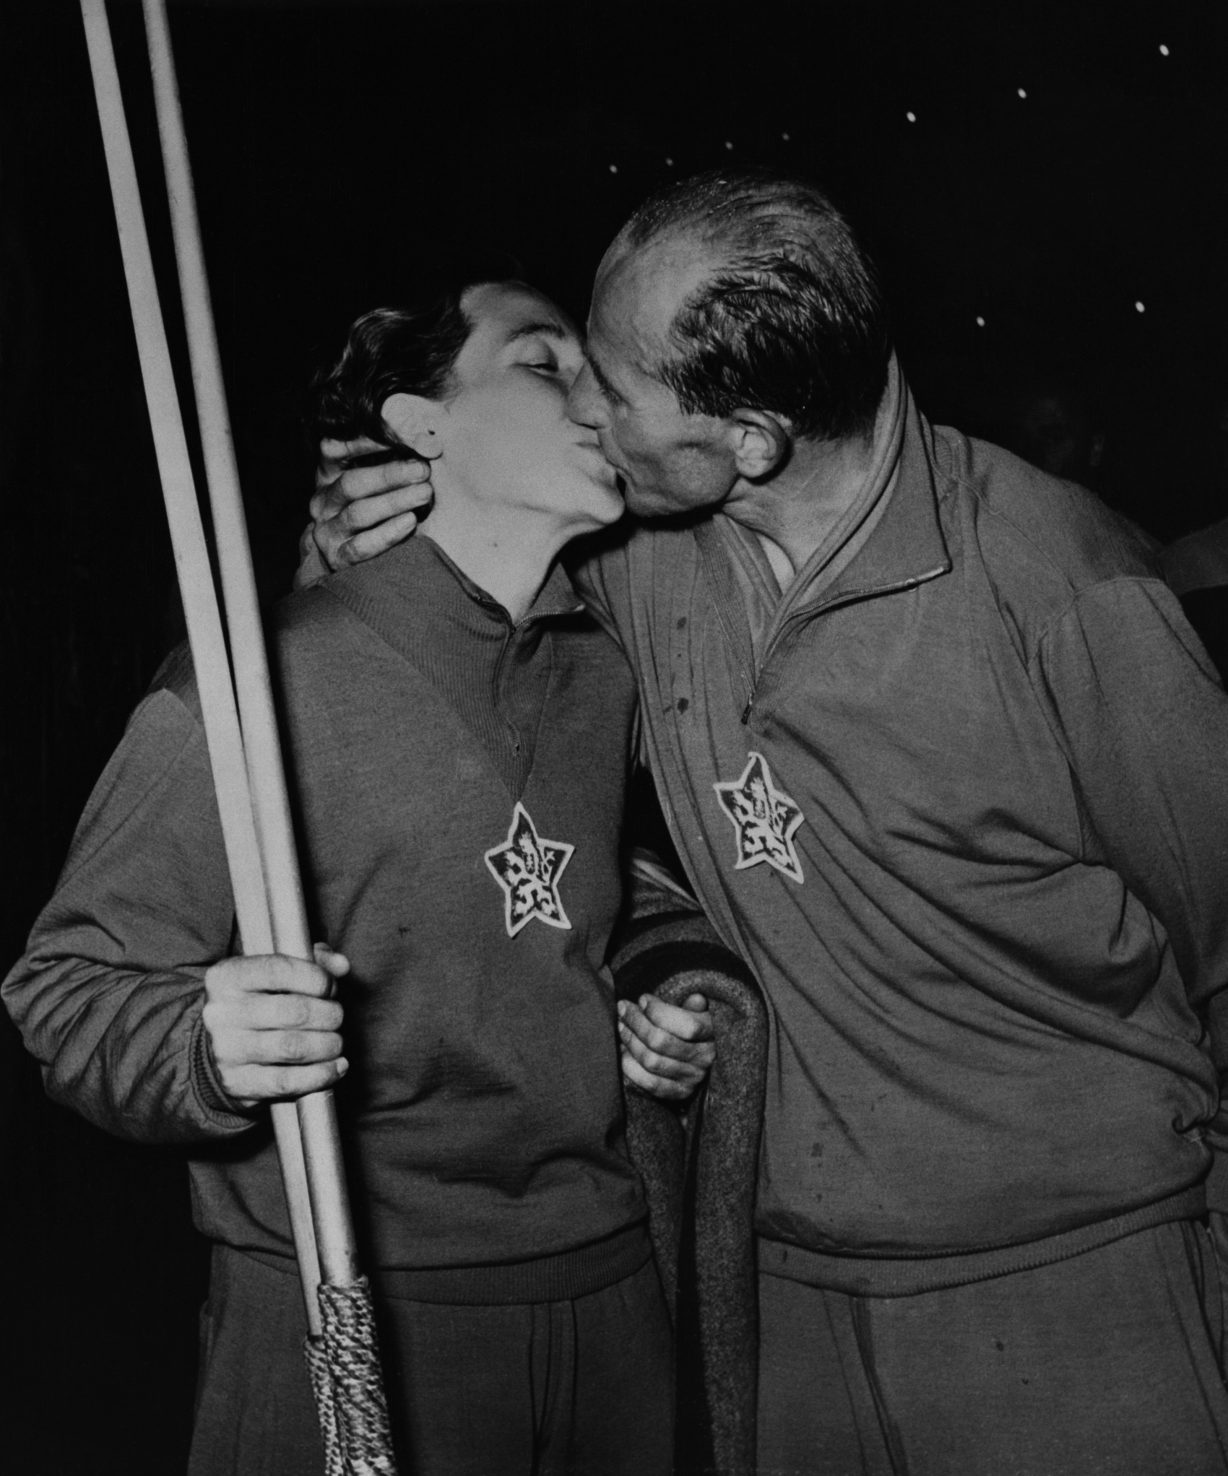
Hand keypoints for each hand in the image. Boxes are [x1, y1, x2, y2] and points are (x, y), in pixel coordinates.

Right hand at [202, 945, 348, 1108]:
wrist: (215, 1048)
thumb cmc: (257, 1004)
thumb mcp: (275, 974)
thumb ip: (313, 961)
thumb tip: (341, 965)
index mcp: (227, 976)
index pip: (279, 969)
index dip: (317, 978)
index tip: (330, 988)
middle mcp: (220, 1012)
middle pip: (294, 1011)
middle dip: (329, 1015)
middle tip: (337, 1018)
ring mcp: (225, 1050)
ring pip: (293, 1048)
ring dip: (328, 1045)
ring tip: (336, 1042)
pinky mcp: (235, 1083)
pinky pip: (287, 1082)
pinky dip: (321, 1075)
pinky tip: (337, 1067)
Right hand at [310, 436, 433, 570]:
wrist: (345, 556)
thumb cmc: (369, 508)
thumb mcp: (369, 481)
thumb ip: (386, 461)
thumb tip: (422, 441)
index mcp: (327, 475)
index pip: (333, 448)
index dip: (362, 441)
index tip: (397, 436)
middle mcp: (324, 501)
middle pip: (351, 483)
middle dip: (389, 475)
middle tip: (422, 470)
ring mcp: (328, 531)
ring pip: (359, 513)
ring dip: (395, 501)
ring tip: (424, 493)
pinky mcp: (338, 558)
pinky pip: (363, 546)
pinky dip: (388, 533)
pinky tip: (410, 521)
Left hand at [618, 990, 714, 1100]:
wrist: (699, 1057)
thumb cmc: (692, 1026)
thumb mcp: (697, 1012)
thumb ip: (693, 1007)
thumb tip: (696, 998)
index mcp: (713, 1032)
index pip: (687, 1026)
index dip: (659, 1011)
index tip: (643, 999)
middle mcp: (705, 1058)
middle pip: (661, 1042)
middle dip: (636, 1022)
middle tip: (623, 1008)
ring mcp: (692, 1078)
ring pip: (651, 1061)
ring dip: (630, 1041)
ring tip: (621, 1025)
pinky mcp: (679, 1092)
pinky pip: (649, 1083)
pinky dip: (632, 1066)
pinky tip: (624, 1050)